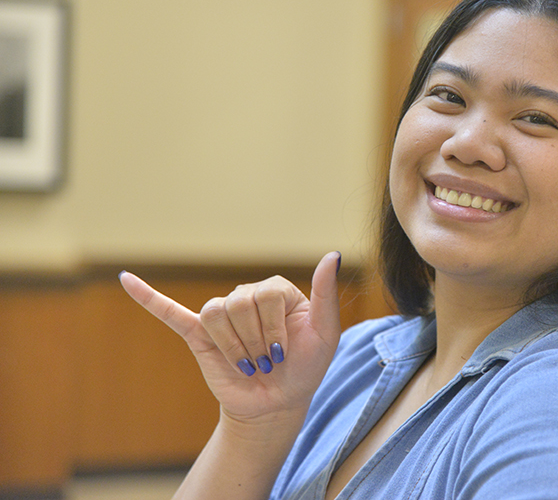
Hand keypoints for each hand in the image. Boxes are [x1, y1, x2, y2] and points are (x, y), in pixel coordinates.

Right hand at [119, 251, 342, 424]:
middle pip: (239, 304)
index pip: (266, 295)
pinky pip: (170, 313)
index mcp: (276, 290)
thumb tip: (332, 255)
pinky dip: (148, 297)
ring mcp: (222, 315)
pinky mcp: (199, 335)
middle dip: (255, 342)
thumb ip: (327, 294)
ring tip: (246, 364)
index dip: (275, 330)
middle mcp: (247, 296)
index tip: (284, 354)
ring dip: (232, 347)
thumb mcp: (326, 333)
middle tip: (264, 363)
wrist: (278, 402)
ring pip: (215, 313)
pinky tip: (127, 279)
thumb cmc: (305, 367)